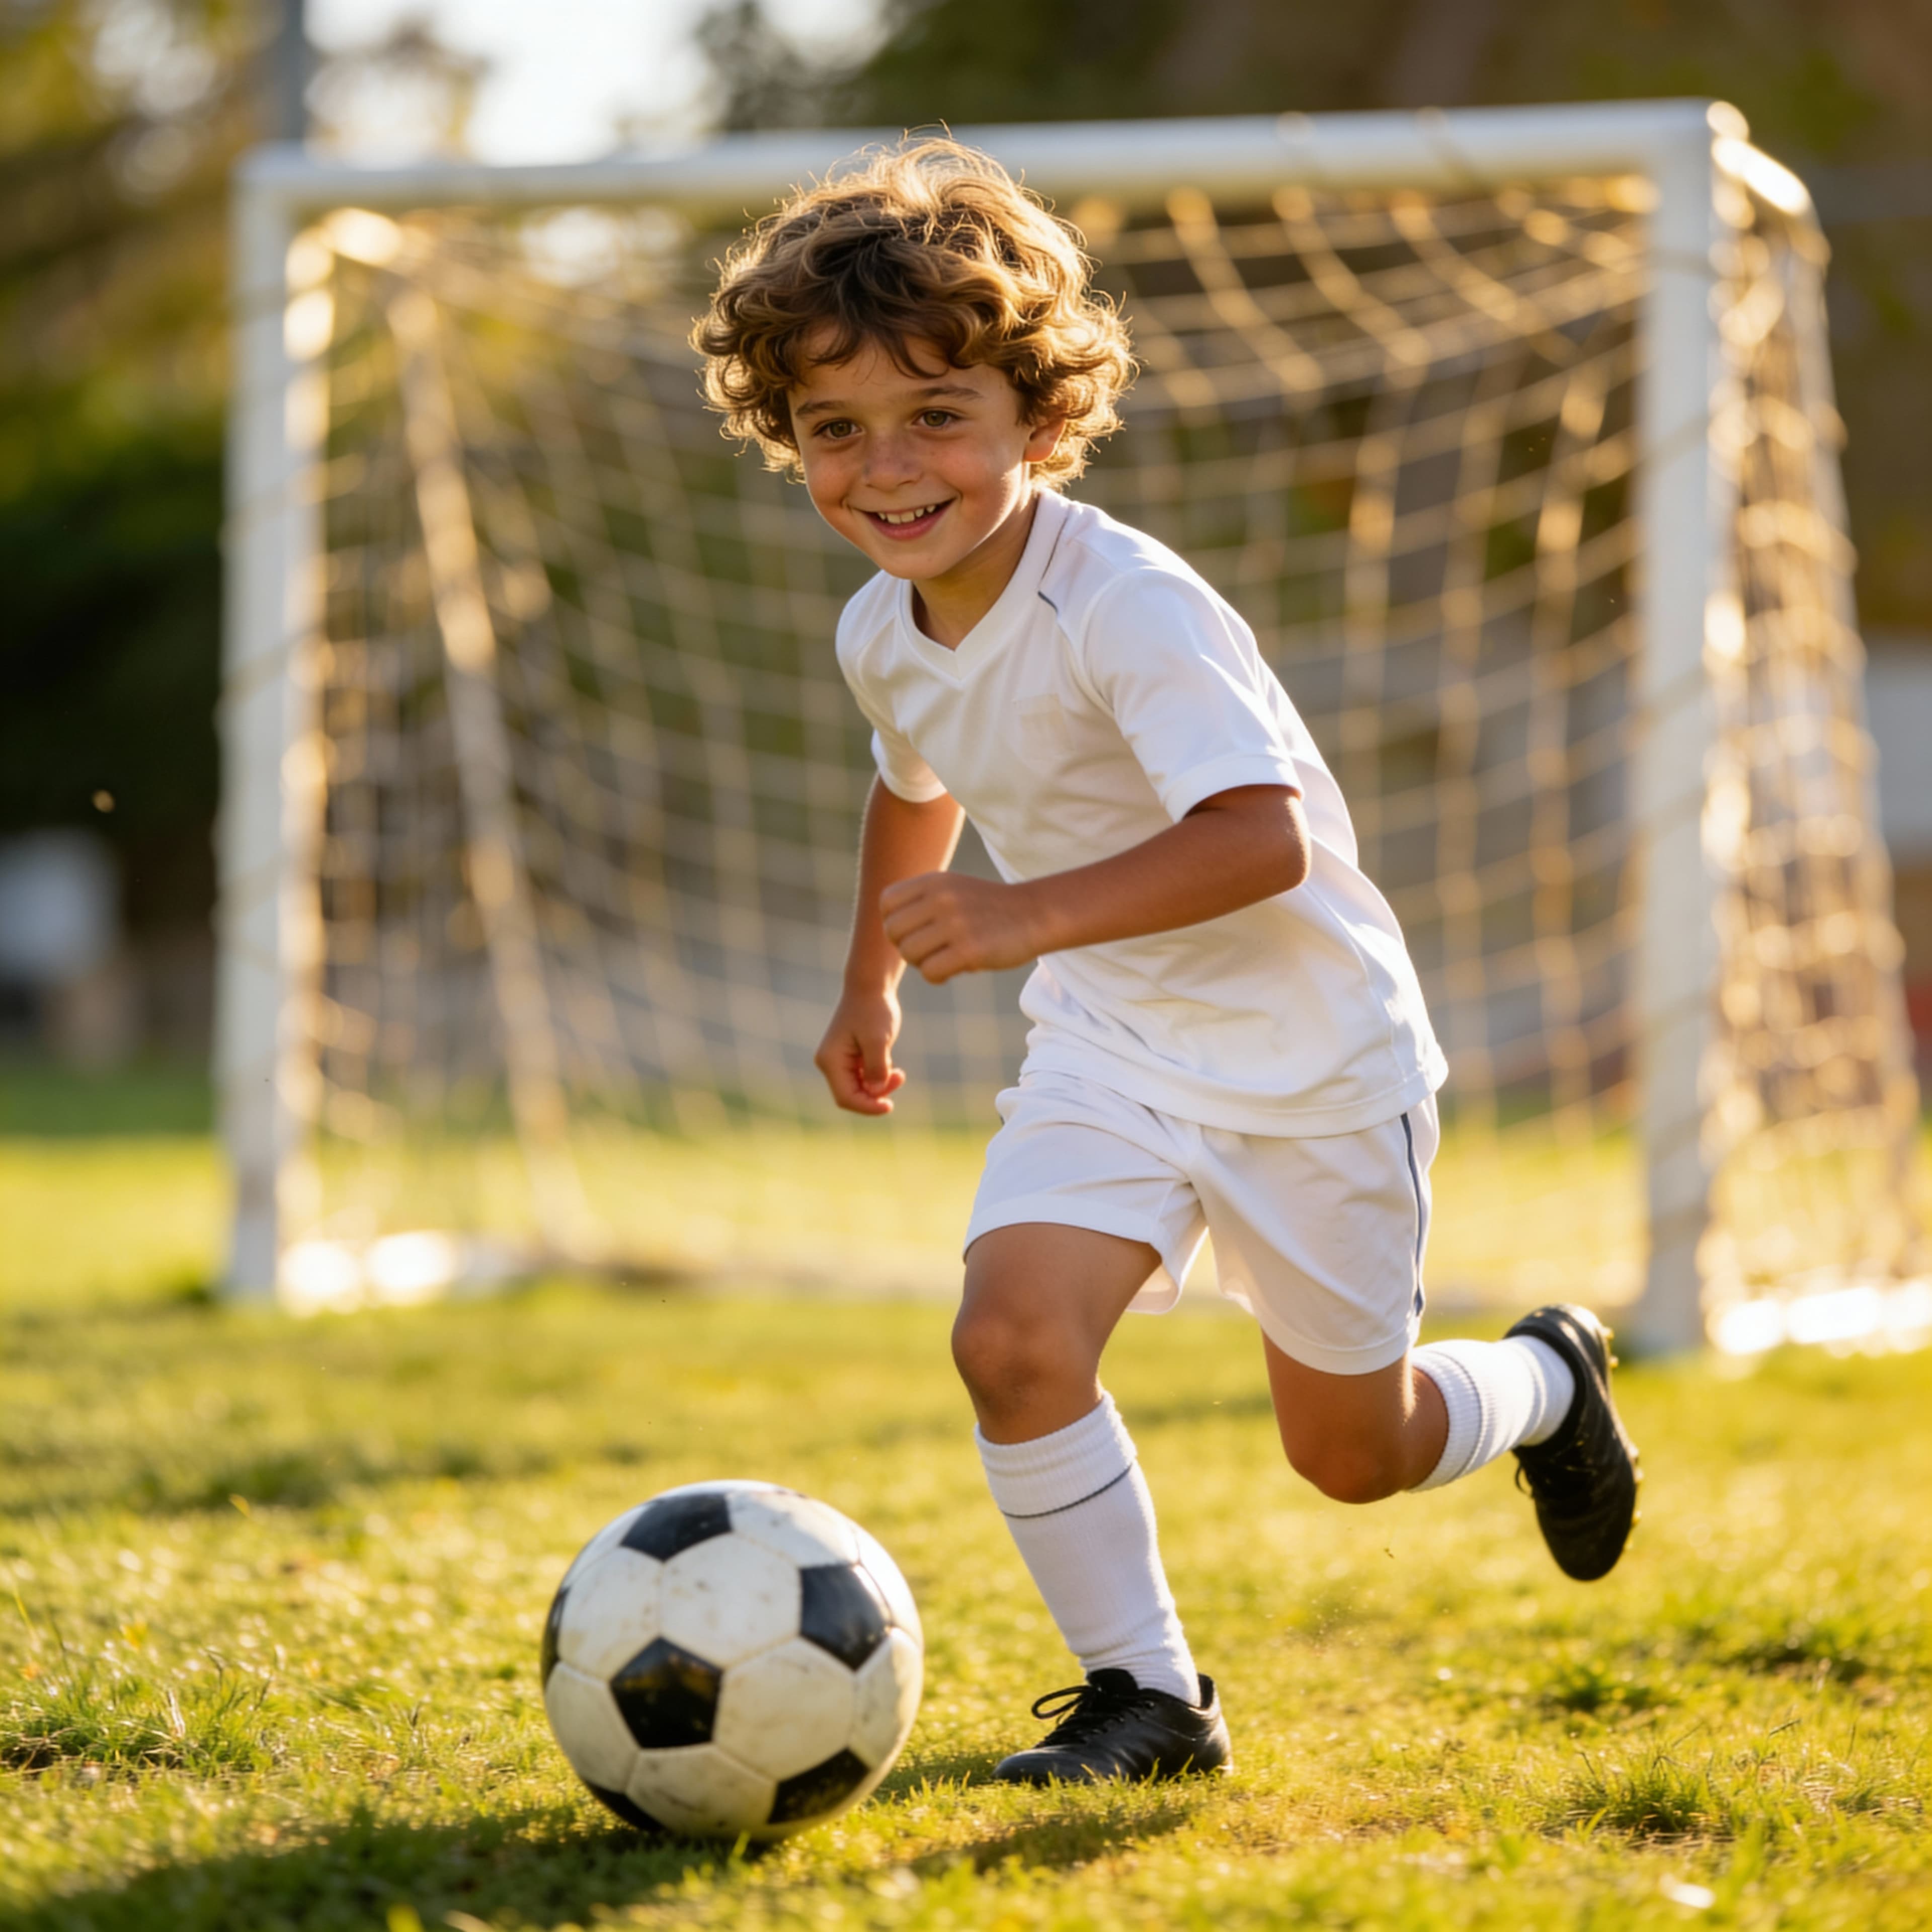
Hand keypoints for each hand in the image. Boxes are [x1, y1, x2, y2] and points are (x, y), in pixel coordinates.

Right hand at [814, 985, 906, 1114]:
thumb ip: (876, 1069)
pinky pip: (863, 1078)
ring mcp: (838, 1060)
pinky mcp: (849, 1057)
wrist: (871, 987)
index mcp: (830, 1060)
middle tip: (900, 1078)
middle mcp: (830, 1063)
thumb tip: (875, 1092)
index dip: (867, 1107)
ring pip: (859, 1088)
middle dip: (876, 1095)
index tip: (890, 1106)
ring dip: (880, 1086)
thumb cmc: (874, 1010)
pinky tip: (893, 1069)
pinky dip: (879, 1077)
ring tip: (900, 1074)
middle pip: (852, 1095)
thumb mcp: (878, 1040)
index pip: (846, 1097)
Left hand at [879, 872, 1044, 984]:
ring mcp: (955, 923)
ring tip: (944, 958)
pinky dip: (938, 977)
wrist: (1035, 913)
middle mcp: (941, 898)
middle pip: (893, 932)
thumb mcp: (952, 889)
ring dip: (922, 963)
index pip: (887, 903)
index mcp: (934, 881)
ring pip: (909, 953)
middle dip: (906, 946)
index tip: (916, 931)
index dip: (894, 923)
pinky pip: (930, 972)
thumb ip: (921, 900)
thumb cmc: (989, 907)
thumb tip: (888, 928)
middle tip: (929, 950)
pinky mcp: (969, 950)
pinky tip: (954, 970)